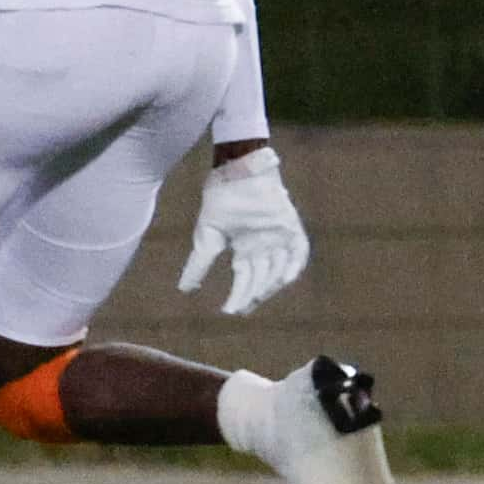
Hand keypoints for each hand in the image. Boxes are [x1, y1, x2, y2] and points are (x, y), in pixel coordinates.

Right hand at [178, 150, 308, 314]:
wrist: (236, 173)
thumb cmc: (220, 201)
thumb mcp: (207, 237)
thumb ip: (199, 264)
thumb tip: (184, 289)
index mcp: (245, 248)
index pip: (244, 278)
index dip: (239, 295)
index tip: (229, 310)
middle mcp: (264, 246)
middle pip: (262, 277)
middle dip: (252, 294)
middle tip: (242, 308)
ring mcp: (279, 237)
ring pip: (279, 269)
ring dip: (270, 284)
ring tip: (257, 296)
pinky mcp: (291, 227)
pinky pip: (298, 251)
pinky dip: (294, 265)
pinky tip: (285, 278)